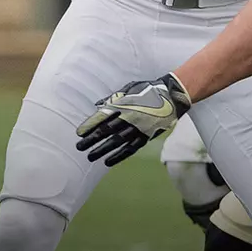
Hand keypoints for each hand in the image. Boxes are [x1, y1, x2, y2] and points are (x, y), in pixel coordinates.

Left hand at [75, 74, 191, 166]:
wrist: (172, 94)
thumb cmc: (148, 89)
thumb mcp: (129, 88)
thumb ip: (113, 98)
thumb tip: (97, 105)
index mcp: (123, 104)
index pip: (102, 117)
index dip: (90, 126)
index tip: (79, 133)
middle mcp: (129, 117)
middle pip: (107, 130)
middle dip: (92, 140)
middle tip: (79, 147)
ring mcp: (138, 128)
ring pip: (117, 142)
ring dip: (102, 150)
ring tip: (90, 157)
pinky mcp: (146, 136)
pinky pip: (130, 149)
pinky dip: (119, 156)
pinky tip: (108, 162)